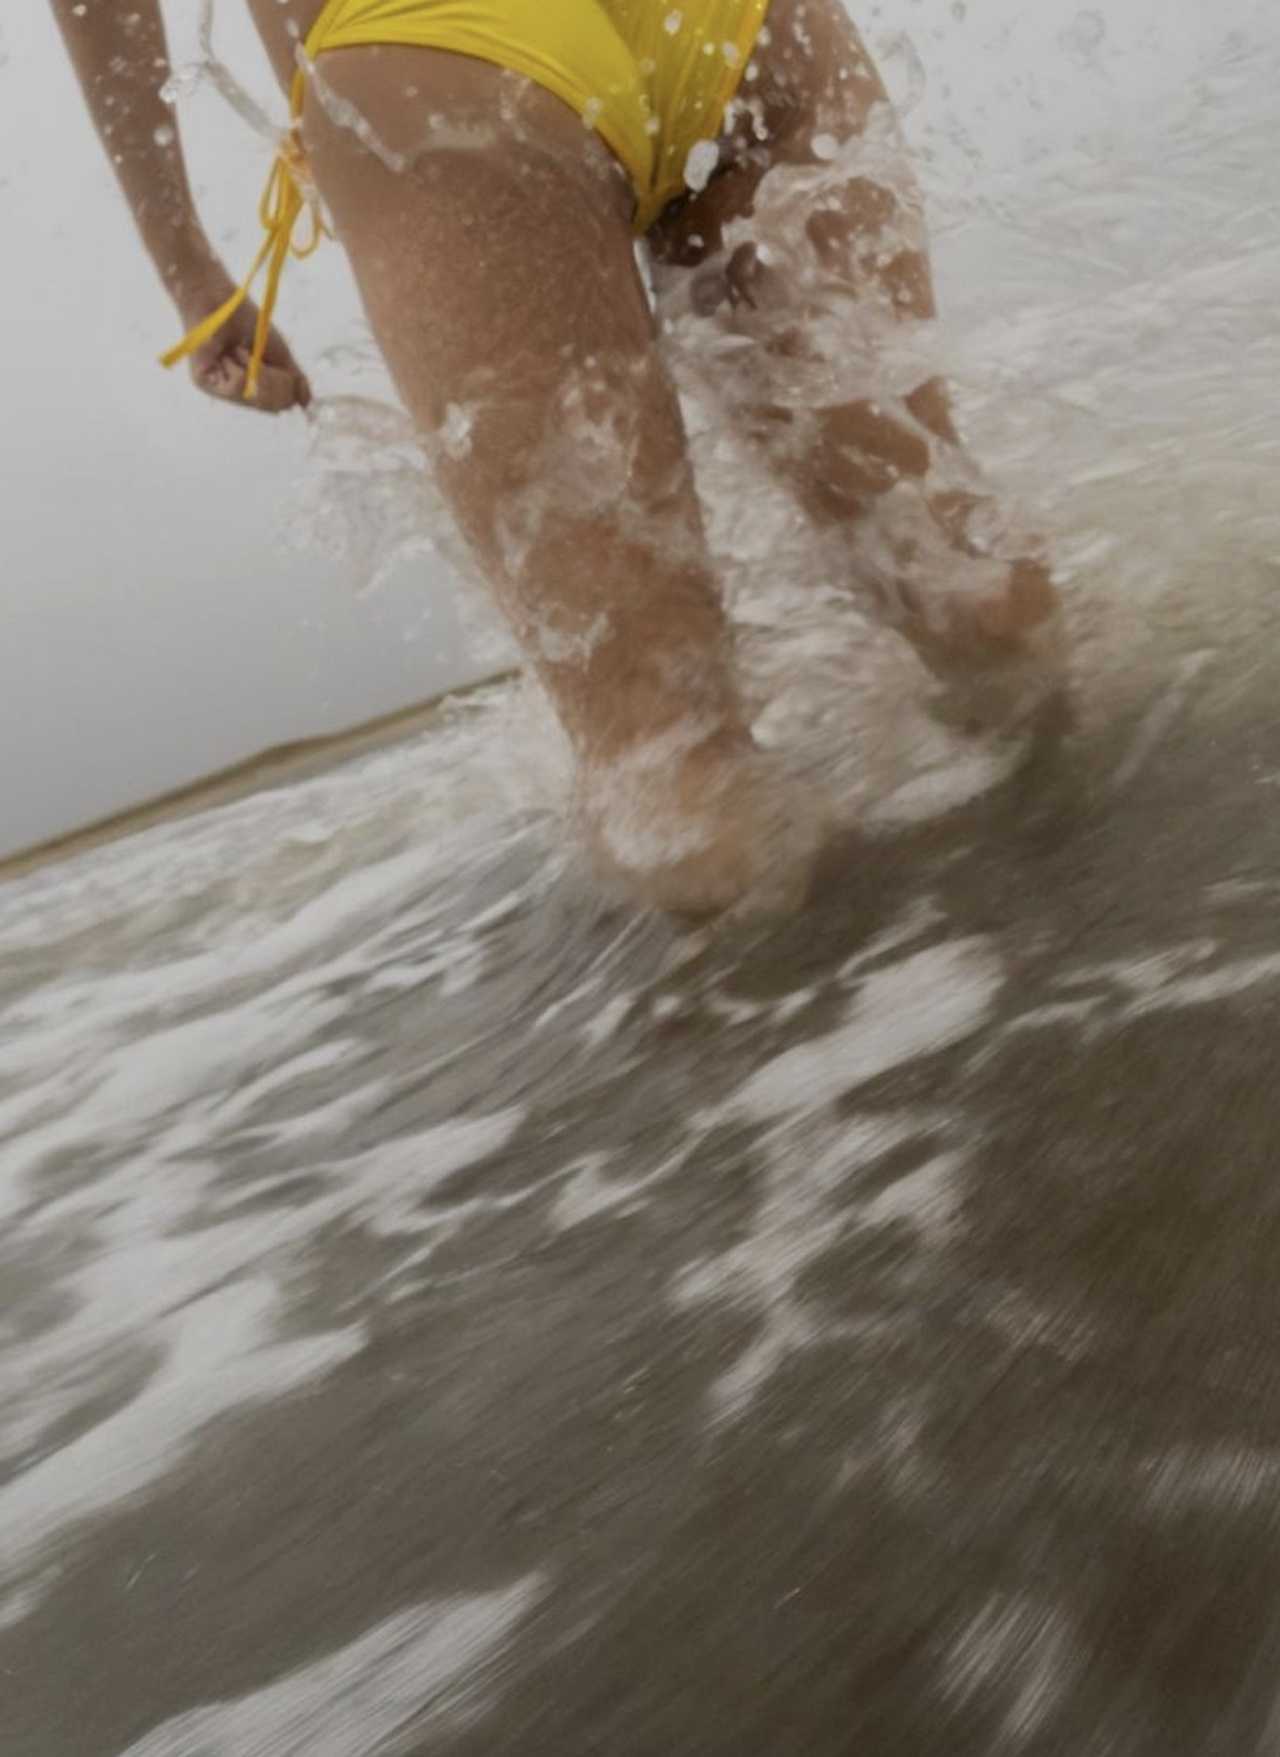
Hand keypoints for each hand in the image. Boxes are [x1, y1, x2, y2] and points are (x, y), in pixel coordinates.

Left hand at [174, 258, 311, 414]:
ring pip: (255, 398)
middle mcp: (236, 392)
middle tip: (259, 355)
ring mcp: (219, 390)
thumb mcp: (279, 353)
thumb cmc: (246, 321)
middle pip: (271, 406)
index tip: (284, 367)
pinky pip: (237, 388)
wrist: (220, 298)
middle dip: (274, 379)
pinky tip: (231, 353)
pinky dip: (241, 368)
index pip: (279, 404)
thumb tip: (306, 405)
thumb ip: (294, 379)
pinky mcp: (203, 382)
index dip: (288, 389)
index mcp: (254, 387)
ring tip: (242, 349)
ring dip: (256, 370)